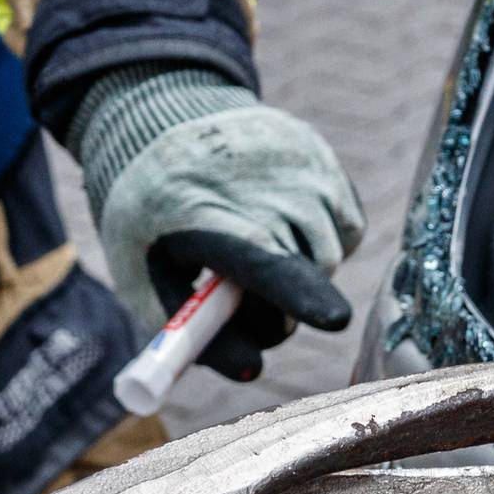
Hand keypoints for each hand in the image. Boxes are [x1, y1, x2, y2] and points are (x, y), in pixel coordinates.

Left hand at [75, 65, 364, 380]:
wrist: (160, 121)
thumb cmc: (149, 221)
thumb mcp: (147, 284)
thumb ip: (200, 335)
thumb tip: (254, 372)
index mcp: (200, 213)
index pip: (262, 256)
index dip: (298, 291)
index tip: (332, 320)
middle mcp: (257, 181)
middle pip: (307, 270)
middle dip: (282, 306)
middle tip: (240, 295)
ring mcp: (294, 161)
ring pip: (332, 252)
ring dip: (305, 274)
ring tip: (254, 249)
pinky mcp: (320, 154)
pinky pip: (346, 226)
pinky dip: (325, 242)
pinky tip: (282, 226)